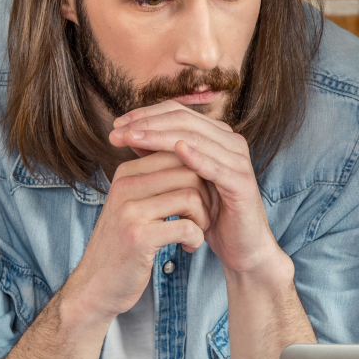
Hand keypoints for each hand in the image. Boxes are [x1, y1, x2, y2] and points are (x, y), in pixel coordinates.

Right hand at [59, 150, 210, 325]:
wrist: (96, 286)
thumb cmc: (123, 245)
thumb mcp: (134, 205)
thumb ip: (156, 182)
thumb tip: (194, 157)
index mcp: (126, 173)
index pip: (178, 154)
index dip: (200, 176)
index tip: (201, 199)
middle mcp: (125, 186)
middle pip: (189, 172)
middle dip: (206, 196)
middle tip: (203, 218)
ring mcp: (130, 211)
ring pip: (192, 197)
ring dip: (203, 219)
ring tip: (195, 233)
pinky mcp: (138, 237)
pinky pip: (187, 227)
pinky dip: (196, 238)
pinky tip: (188, 247)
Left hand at [109, 101, 287, 280]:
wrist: (239, 247)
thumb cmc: (208, 213)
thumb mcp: (179, 180)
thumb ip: (160, 155)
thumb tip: (129, 134)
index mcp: (216, 135)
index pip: (177, 112)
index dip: (146, 115)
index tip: (116, 125)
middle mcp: (230, 141)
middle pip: (184, 120)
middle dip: (148, 124)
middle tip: (118, 131)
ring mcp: (239, 160)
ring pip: (196, 139)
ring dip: (161, 137)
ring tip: (133, 138)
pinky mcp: (242, 183)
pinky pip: (216, 167)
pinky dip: (196, 156)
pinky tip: (176, 151)